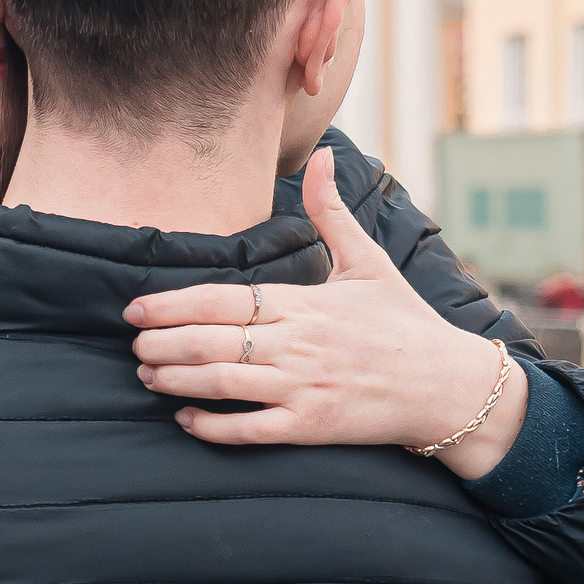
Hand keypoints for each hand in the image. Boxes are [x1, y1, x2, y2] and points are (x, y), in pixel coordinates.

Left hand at [124, 147, 529, 479]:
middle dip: (162, 342)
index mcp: (303, 303)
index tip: (136, 307)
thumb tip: (320, 155)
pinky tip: (186, 419)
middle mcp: (298, 343)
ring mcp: (304, 387)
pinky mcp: (313, 427)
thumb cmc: (403, 323)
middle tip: (133, 343)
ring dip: (176, 379)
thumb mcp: (368, 262)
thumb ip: (330, 213)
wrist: (450, 386)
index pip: (222, 299)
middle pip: (211, 340)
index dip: (172, 304)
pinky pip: (250, 429)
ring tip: (147, 374)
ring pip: (222, 383)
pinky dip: (212, 426)